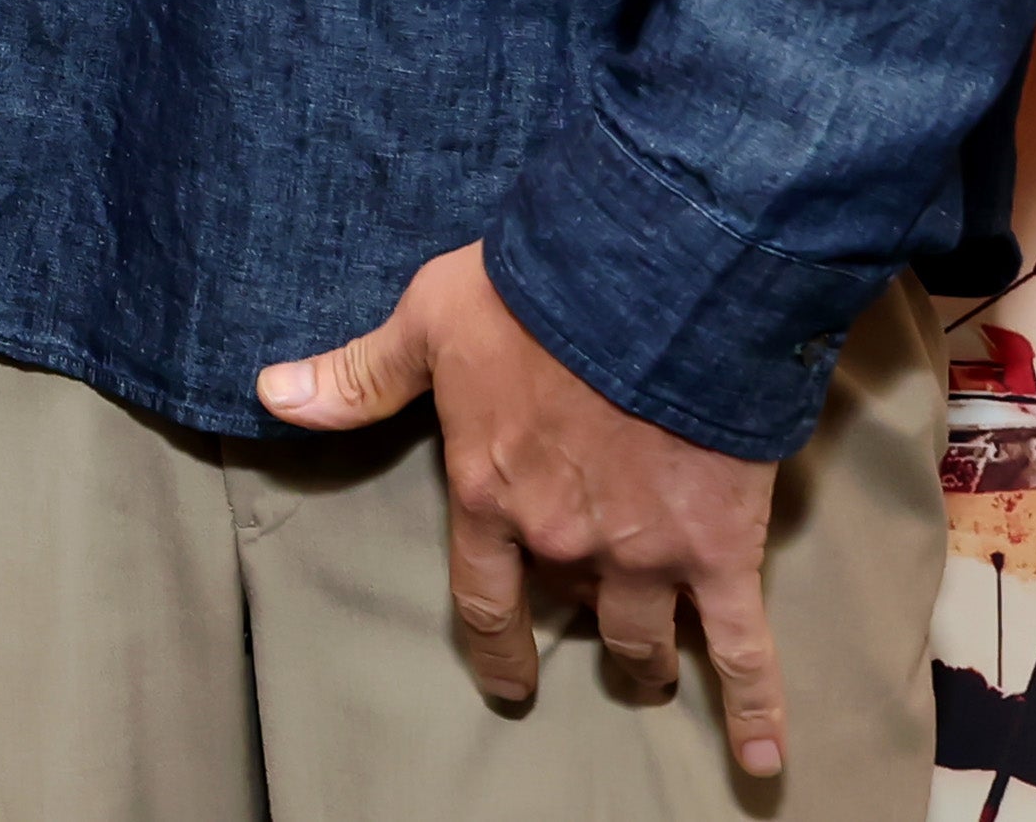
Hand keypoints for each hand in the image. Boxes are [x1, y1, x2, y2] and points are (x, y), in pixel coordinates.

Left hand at [261, 245, 793, 783]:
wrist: (653, 281)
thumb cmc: (536, 291)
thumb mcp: (429, 319)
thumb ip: (360, 373)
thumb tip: (272, 394)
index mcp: (491, 493)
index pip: (482, 597)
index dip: (496, 645)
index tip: (508, 682)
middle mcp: (563, 540)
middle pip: (572, 609)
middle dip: (585, 632)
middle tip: (601, 655)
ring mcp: (643, 554)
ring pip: (644, 637)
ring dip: (648, 662)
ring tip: (656, 676)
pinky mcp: (720, 548)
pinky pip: (741, 644)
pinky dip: (756, 704)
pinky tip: (763, 755)